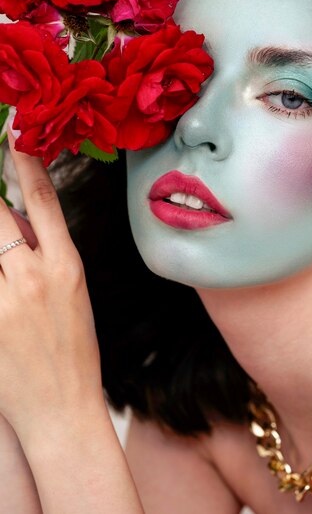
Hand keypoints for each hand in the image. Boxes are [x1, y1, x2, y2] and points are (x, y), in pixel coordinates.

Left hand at [0, 128, 103, 442]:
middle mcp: (35, 277)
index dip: (26, 164)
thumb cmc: (73, 349)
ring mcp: (5, 300)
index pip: (43, 201)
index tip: (15, 136)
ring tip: (7, 264)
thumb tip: (12, 218)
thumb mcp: (73, 292)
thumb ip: (44, 251)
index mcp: (67, 265)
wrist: (62, 408)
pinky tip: (4, 277)